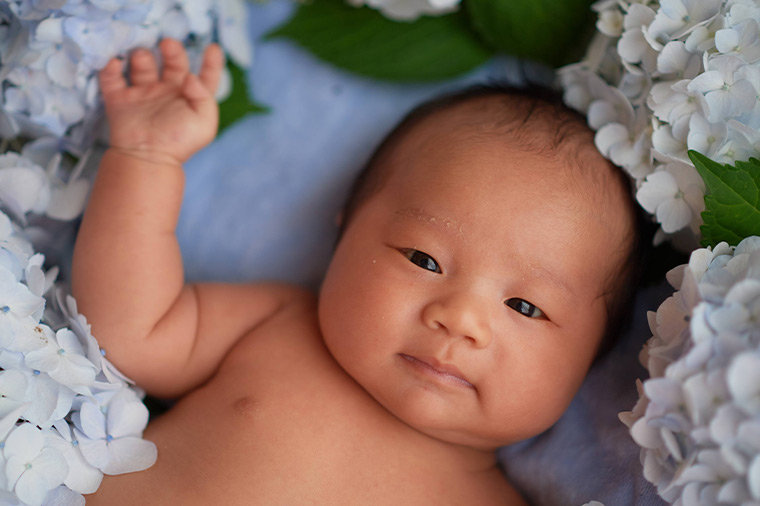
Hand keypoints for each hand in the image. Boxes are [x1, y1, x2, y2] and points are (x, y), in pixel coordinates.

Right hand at [99, 39, 223, 165]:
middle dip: (172, 50)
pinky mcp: (120, 98)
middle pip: (173, 63)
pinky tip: (115, 62)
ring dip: (141, 55)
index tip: (213, 48)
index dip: (212, 63)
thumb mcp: (204, 123)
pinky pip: (112, 77)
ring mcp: (143, 93)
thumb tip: (190, 76)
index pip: (205, 77)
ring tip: (141, 57)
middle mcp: (168, 92)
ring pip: (142, 64)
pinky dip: (110, 66)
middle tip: (167, 44)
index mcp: (191, 98)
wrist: (147, 156)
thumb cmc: (180, 141)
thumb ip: (204, 96)